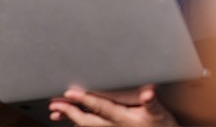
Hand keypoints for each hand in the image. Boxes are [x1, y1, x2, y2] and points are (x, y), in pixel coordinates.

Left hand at [48, 85, 177, 126]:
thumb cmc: (161, 125)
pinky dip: (80, 124)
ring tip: (55, 112)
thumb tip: (147, 94)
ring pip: (87, 126)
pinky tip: (72, 120)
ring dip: (70, 118)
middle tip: (54, 104)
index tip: (69, 93)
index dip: (84, 100)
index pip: (100, 108)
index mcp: (123, 119)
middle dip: (69, 112)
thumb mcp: (159, 113)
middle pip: (87, 121)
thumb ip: (152, 103)